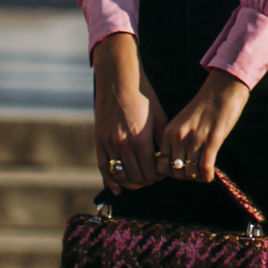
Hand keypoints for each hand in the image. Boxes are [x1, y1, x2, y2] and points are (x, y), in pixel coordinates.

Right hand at [92, 32, 168, 190]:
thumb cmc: (142, 96)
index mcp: (141, 140)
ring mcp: (109, 144)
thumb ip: (163, 140)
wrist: (118, 79)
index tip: (162, 172)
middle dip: (147, 180)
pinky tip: (118, 188)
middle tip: (153, 175)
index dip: (159, 176)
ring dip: (131, 182)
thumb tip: (168, 159)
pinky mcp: (99, 141)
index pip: (151, 173)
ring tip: (140, 178)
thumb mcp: (159, 117)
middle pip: (137, 177)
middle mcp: (123, 145)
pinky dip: (111, 181)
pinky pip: (103, 168)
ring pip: (120, 176)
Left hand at [157, 68, 249, 184]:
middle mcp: (179, 137)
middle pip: (176, 172)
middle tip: (194, 172)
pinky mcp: (212, 140)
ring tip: (203, 173)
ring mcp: (195, 139)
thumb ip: (177, 140)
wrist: (222, 89)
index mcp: (169, 133)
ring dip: (197, 177)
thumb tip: (178, 163)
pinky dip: (207, 177)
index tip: (181, 170)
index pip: (161, 165)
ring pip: (190, 173)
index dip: (171, 173)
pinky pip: (205, 168)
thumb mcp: (182, 122)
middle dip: (185, 176)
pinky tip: (210, 176)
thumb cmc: (204, 107)